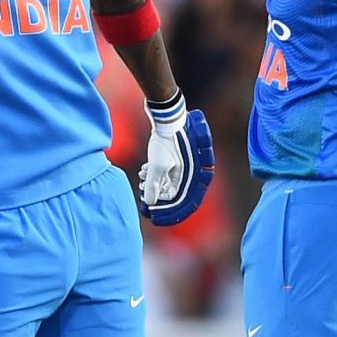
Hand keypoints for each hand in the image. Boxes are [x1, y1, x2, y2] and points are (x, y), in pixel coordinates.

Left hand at [137, 96, 214, 225]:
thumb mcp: (157, 164)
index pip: (185, 203)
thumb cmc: (166, 140)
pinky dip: (156, 177)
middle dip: (160, 202)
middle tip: (146, 207)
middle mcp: (193, 175)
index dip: (170, 213)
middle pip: (177, 197)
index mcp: (193, 178)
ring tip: (142, 184)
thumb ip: (154, 185)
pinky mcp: (177, 161)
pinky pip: (167, 175)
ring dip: (156, 188)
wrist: (168, 118)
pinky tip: (144, 172)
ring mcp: (186, 168)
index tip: (155, 218)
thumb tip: (151, 204)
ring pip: (170, 186)